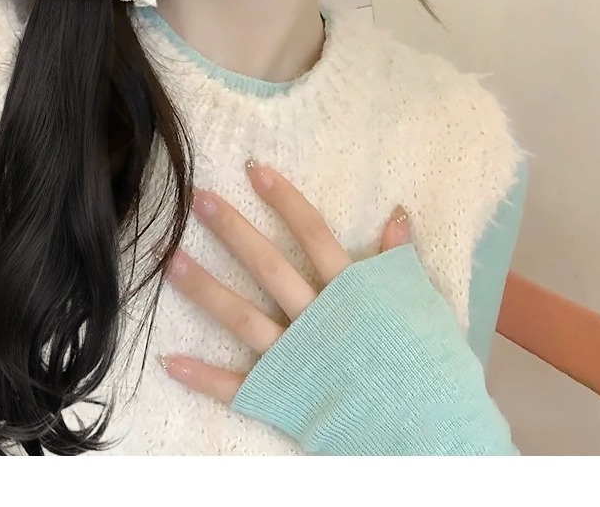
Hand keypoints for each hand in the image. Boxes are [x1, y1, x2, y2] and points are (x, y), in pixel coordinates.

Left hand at [160, 161, 411, 403]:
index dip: (284, 199)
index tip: (254, 170)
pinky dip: (203, 376)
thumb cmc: (427, 362)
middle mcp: (316, 318)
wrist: (429, 430)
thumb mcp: (420, 301)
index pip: (313, 232)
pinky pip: (236, 386)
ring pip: (242, 318)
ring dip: (204, 290)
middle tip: (199, 201)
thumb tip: (397, 212)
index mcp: (350, 291)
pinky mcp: (281, 394)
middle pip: (268, 266)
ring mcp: (295, 356)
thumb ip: (399, 258)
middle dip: (232, 231)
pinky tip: (170, 360)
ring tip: (171, 262)